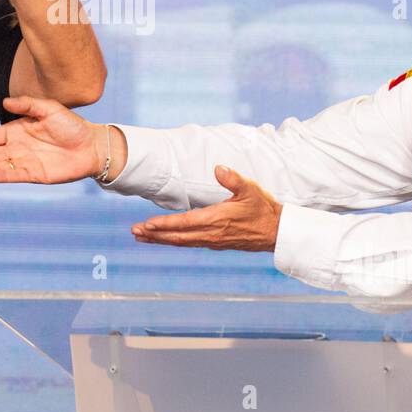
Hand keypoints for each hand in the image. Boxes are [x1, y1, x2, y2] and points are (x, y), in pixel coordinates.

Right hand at [0, 95, 105, 183]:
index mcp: (18, 130)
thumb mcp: (50, 109)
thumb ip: (28, 104)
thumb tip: (5, 101)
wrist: (92, 146)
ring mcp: (25, 161)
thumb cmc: (72, 125)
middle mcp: (18, 147)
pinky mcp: (35, 174)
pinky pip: (14, 175)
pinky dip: (1, 176)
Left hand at [132, 166, 281, 251]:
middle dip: (154, 235)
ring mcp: (213, 241)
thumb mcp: (250, 189)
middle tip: (134, 232)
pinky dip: (175, 241)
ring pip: (181, 242)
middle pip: (177, 237)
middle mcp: (211, 234)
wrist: (277, 232)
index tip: (146, 225)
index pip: (184, 224)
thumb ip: (233, 178)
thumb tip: (218, 168)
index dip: (164, 225)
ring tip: (142, 237)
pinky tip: (166, 239)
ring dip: (161, 240)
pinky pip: (190, 243)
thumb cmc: (263, 208)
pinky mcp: (216, 244)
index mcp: (216, 220)